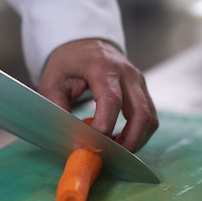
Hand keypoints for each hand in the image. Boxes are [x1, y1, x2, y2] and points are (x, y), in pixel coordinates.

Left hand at [38, 39, 158, 151]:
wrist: (86, 45)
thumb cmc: (68, 63)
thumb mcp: (51, 82)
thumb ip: (58, 108)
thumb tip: (70, 136)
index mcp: (102, 67)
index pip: (111, 100)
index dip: (104, 126)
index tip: (91, 142)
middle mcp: (127, 73)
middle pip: (140, 112)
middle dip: (129, 140)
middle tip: (112, 155)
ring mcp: (139, 81)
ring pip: (150, 117)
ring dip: (136, 139)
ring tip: (116, 150)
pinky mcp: (143, 90)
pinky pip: (149, 116)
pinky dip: (139, 133)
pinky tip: (122, 140)